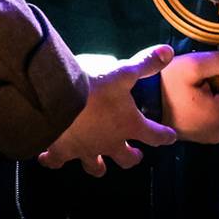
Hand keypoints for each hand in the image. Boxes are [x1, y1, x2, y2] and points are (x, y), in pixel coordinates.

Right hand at [38, 45, 177, 176]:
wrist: (59, 101)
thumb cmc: (96, 88)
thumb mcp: (123, 72)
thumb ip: (146, 63)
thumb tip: (168, 51)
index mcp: (129, 126)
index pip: (154, 135)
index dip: (164, 136)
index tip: (170, 137)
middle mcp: (110, 144)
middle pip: (126, 158)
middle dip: (132, 157)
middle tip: (136, 155)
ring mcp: (86, 150)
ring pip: (95, 166)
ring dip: (99, 166)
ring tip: (100, 166)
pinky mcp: (62, 151)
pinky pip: (57, 160)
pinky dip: (53, 160)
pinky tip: (48, 159)